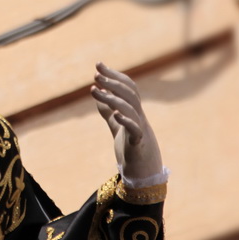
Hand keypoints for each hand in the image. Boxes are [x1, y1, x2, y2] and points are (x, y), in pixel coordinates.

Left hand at [90, 63, 163, 181]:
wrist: (145, 174)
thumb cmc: (131, 149)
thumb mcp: (117, 127)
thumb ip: (108, 112)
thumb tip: (99, 94)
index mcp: (134, 111)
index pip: (127, 86)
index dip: (114, 74)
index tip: (98, 65)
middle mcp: (139, 116)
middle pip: (129, 93)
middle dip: (112, 82)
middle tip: (95, 75)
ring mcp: (140, 128)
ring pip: (129, 108)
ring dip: (111, 98)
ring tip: (94, 91)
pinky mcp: (138, 143)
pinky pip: (134, 129)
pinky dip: (125, 120)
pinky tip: (114, 114)